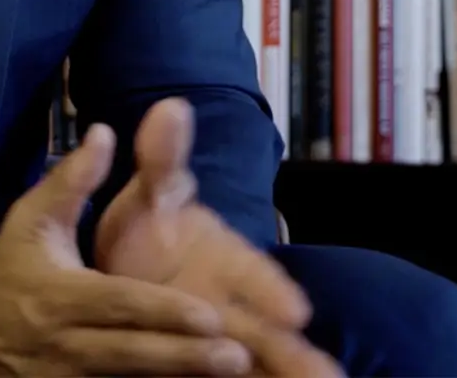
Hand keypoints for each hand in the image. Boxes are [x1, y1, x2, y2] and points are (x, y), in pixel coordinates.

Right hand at [0, 123, 253, 375]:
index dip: (163, 310)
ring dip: (179, 377)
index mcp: (58, 295)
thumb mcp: (32, 220)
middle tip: (239, 355)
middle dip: (185, 355)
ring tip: (233, 373)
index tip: (211, 313)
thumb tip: (105, 133)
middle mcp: (66, 342)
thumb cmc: (10, 269)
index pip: (117, 303)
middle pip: (132, 352)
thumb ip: (71, 180)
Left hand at [95, 98, 342, 377]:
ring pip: (262, 357)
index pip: (254, 272)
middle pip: (267, 326)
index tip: (293, 309)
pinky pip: (231, 377)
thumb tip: (172, 107)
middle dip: (294, 348)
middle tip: (325, 372)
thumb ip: (162, 158)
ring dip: (288, 371)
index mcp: (226, 257)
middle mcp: (232, 299)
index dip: (271, 289)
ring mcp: (224, 335)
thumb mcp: (150, 194)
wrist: (130, 269)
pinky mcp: (207, 361)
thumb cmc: (149, 230)